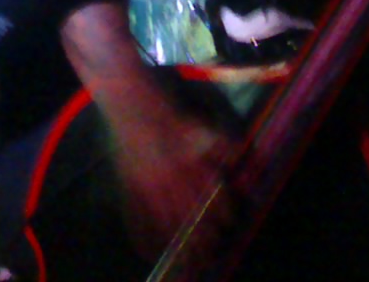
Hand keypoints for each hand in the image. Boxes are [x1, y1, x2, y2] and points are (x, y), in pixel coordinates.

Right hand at [112, 105, 236, 260]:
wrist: (135, 107)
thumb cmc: (169, 117)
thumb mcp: (200, 126)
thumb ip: (219, 143)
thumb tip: (238, 155)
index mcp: (188, 164)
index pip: (210, 195)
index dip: (222, 212)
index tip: (228, 224)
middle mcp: (169, 180)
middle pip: (190, 216)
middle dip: (203, 237)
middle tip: (211, 251)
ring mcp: (147, 188)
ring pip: (165, 223)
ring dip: (178, 244)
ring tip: (188, 260)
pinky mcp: (130, 190)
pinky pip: (136, 220)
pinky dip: (143, 239)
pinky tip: (150, 252)